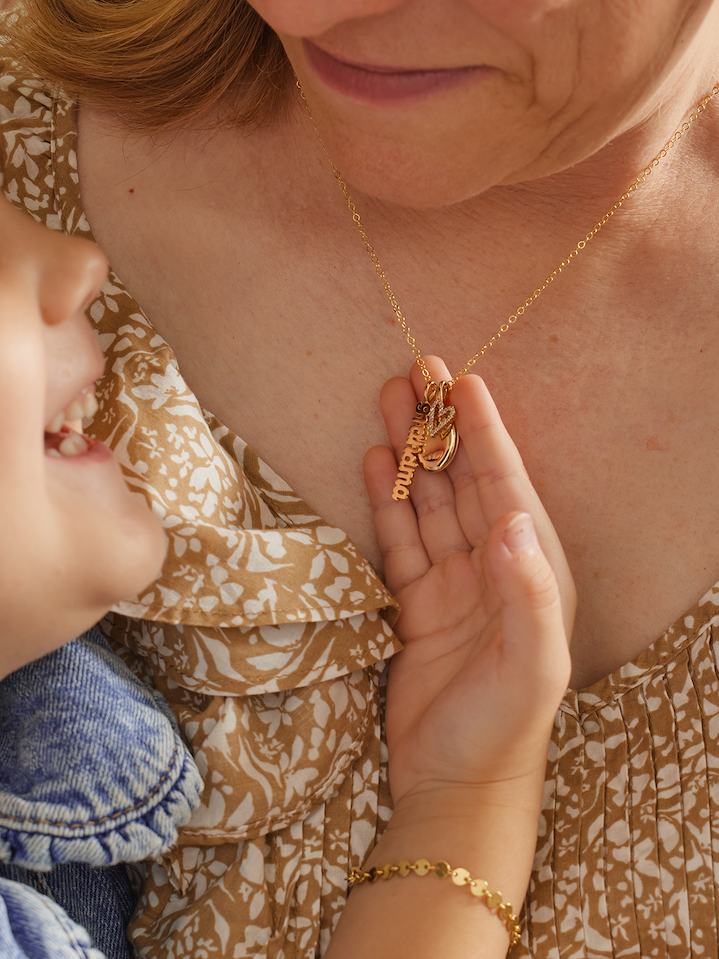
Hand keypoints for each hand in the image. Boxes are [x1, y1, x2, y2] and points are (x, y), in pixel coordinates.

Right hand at [364, 358, 573, 807]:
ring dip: (409, 456)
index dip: (485, 435)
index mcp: (532, 573)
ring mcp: (452, 584)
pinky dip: (386, 502)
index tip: (465, 385)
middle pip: (464, 482)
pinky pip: (400, 540)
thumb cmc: (503, 729)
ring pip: (428, 503)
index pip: (506, 488)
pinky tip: (372, 466)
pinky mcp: (415, 603)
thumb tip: (513, 521)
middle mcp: (494, 568)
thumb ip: (528, 593)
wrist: (455, 784)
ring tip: (388, 404)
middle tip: (416, 375)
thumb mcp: (532, 665)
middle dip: (441, 430)